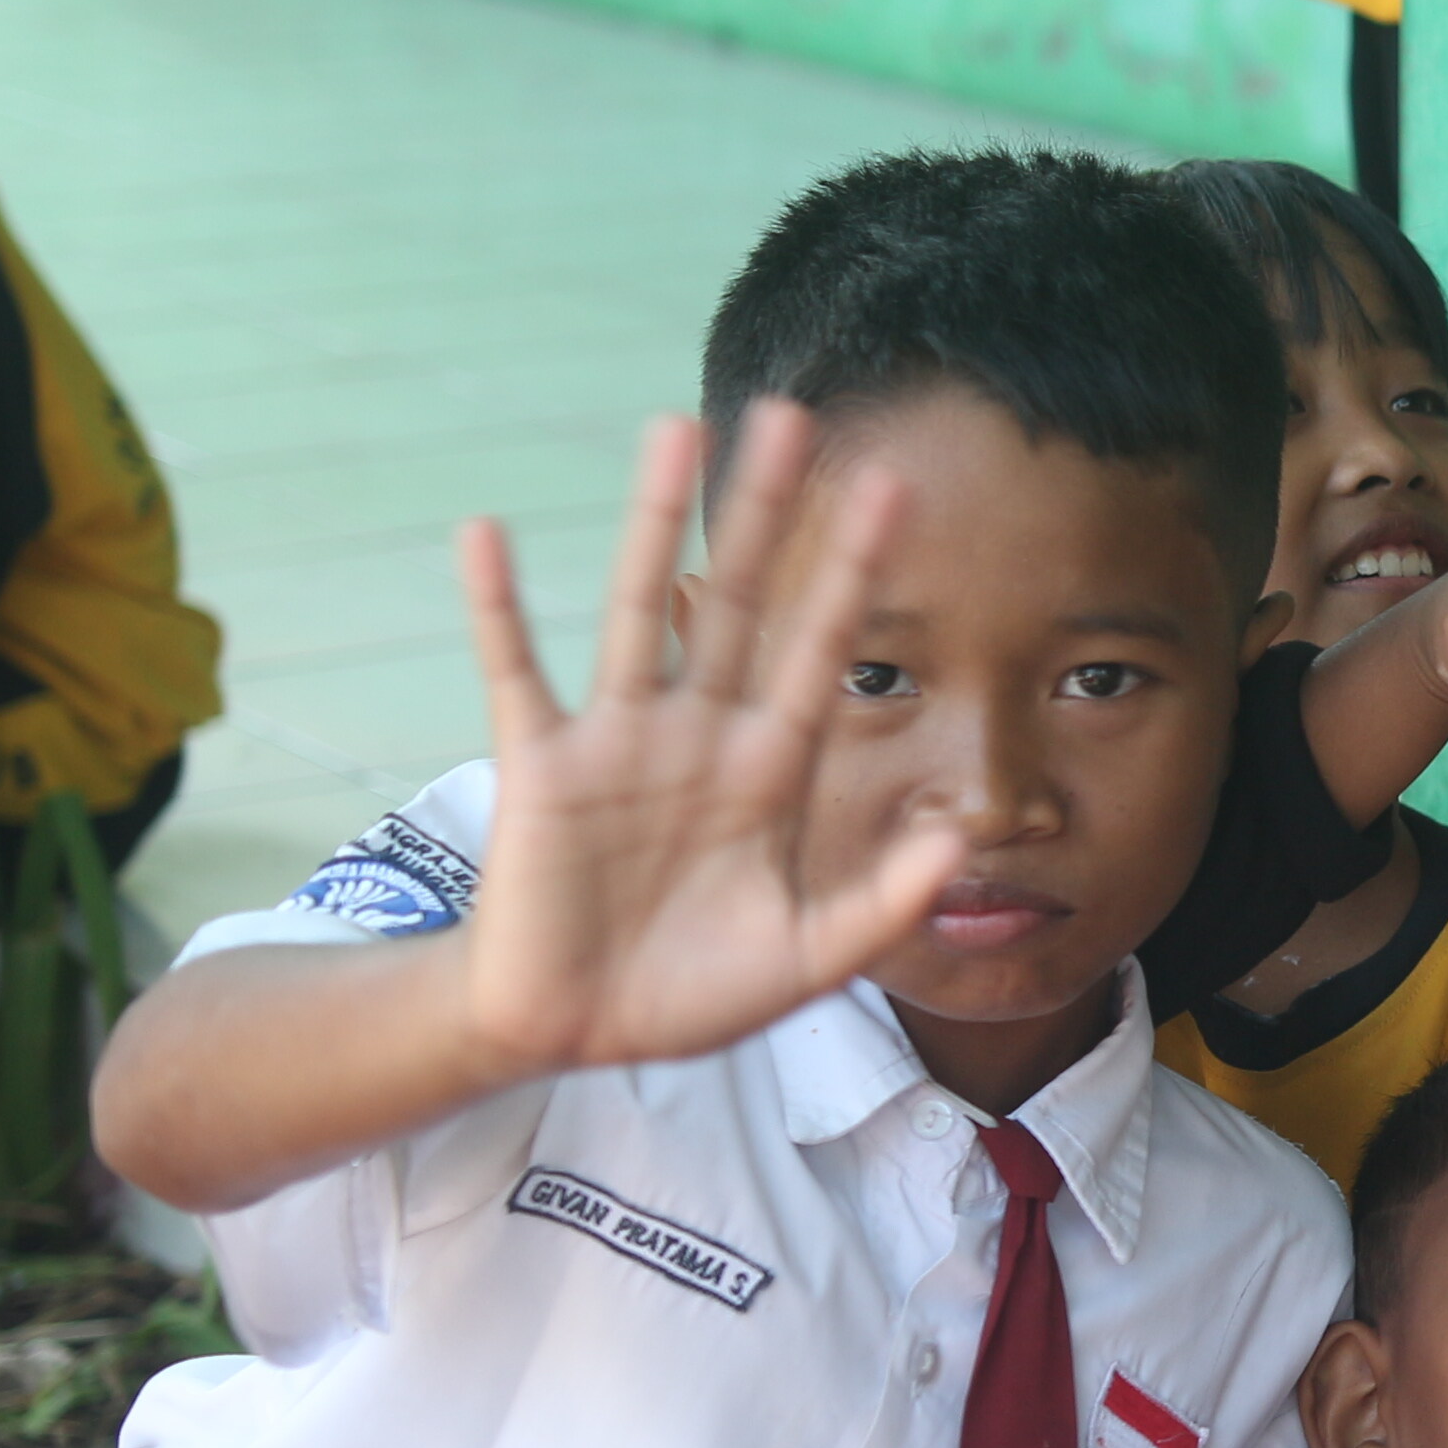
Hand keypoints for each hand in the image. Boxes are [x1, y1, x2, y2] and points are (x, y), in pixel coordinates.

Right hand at [447, 406, 970, 1075]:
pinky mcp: (540, 767)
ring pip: (640, 609)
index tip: (893, 490)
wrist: (578, 1032)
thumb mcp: (807, 959)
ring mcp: (617, 742)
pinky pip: (516, 672)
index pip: (820, 651)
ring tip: (676, 429)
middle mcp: (697, 734)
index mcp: (767, 770)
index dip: (853, 573)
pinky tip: (488, 534)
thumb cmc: (691, 990)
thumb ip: (882, 903)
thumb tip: (959, 846)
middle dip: (766, 513)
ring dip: (654, 523)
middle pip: (740, 601)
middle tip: (792, 415)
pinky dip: (498, 608)